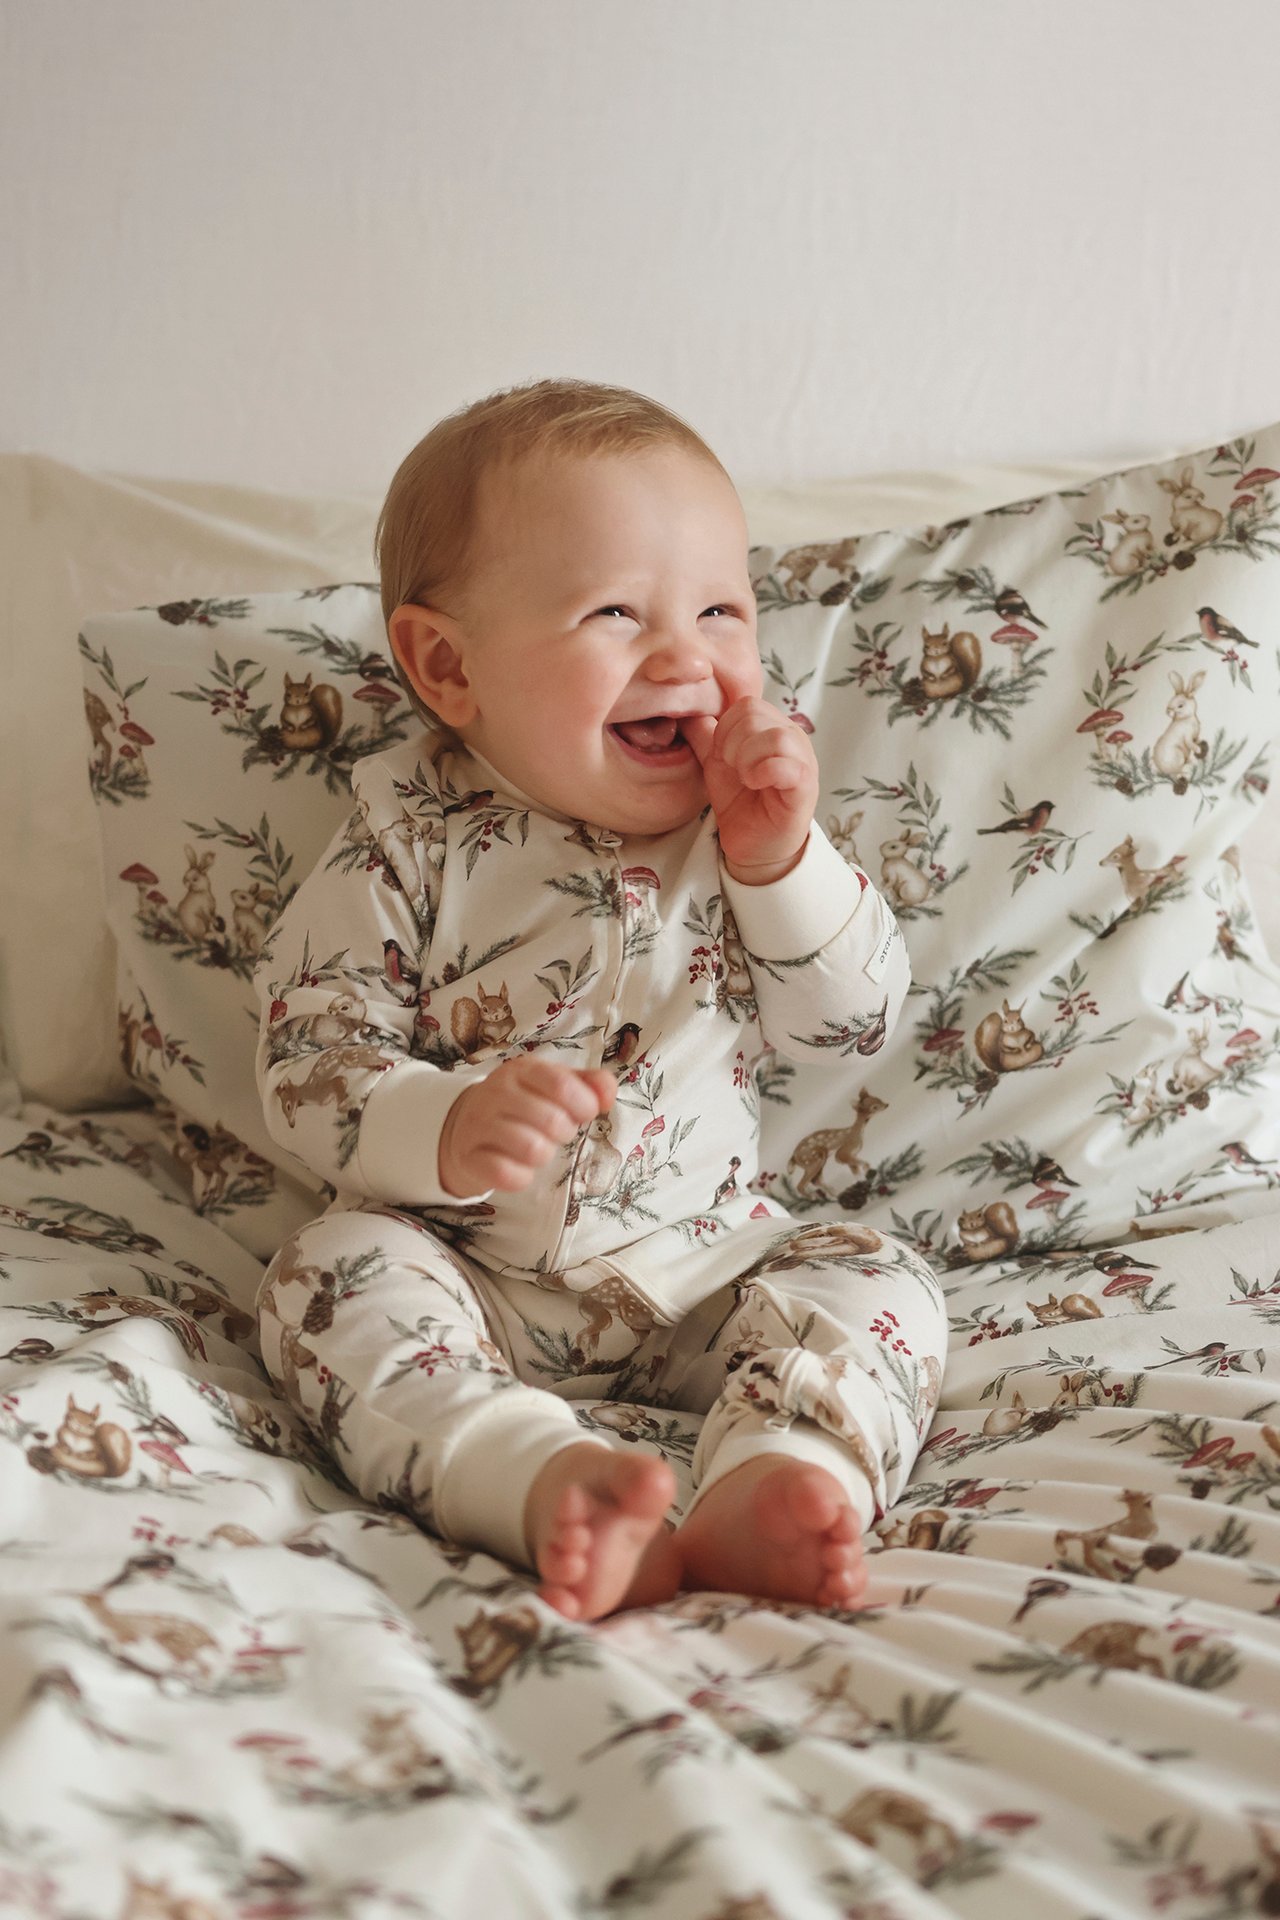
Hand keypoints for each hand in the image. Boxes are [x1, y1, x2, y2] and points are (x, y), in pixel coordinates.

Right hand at [438, 1055, 616, 1196]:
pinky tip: (517, 1167)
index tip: (586, 1113)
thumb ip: (588, 1085)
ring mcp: (478, 1124)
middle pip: (552, 1121)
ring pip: (532, 1150)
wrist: (466, 1126)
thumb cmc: (522, 1105)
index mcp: (521, 1070)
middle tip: (555, 1132)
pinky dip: (521, 1177)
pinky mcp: (469, 1156)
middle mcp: (496, 1092)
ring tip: (536, 1147)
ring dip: (544, 1155)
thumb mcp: (552, 1085)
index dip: (584, 1104)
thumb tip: (608, 1096)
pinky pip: (507, 1174)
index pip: (561, 1084)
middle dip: (564, 1132)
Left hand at [683, 697, 818, 884]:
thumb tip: (686, 709)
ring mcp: (803, 760)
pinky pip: (785, 765)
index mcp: (772, 726)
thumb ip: (703, 734)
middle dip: (732, 744)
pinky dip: (762, 772)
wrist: (753, 845)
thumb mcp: (715, 762)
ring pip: (773, 736)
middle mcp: (792, 737)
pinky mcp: (806, 785)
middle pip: (756, 715)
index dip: (725, 729)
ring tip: (746, 779)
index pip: (746, 704)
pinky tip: (756, 784)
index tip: (723, 757)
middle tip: (734, 770)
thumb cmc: (740, 801)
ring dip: (747, 759)